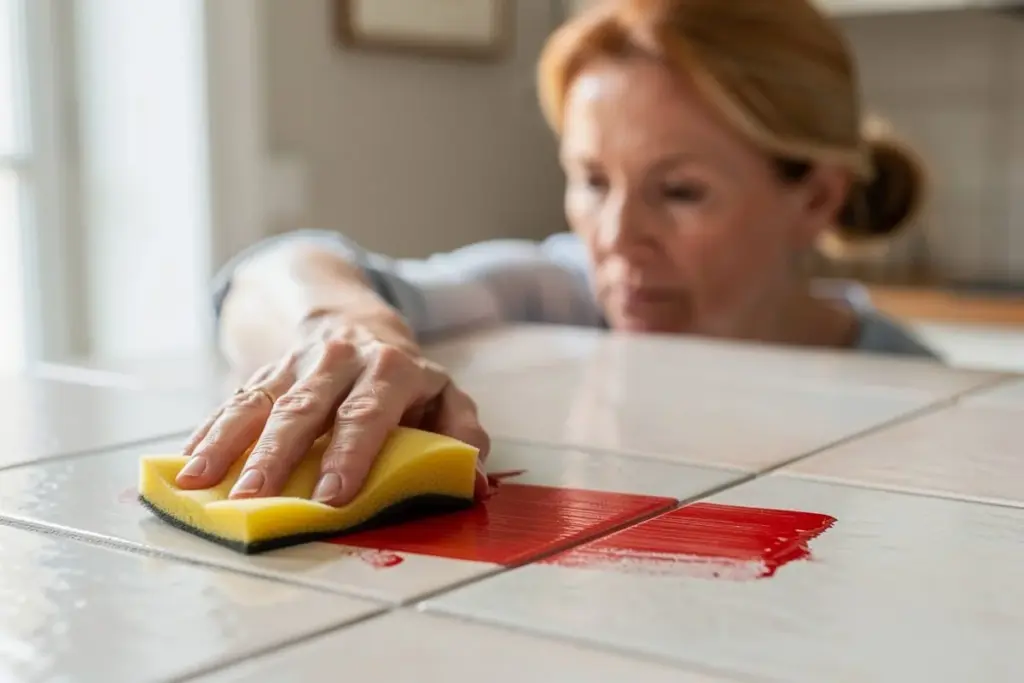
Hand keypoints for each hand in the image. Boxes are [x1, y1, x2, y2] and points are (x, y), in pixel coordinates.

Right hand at [174, 315, 489, 504]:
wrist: (358, 322)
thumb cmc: (408, 381)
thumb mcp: (446, 397)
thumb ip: (462, 436)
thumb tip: (473, 479)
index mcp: (391, 367)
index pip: (367, 413)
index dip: (350, 455)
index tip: (331, 498)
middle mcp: (339, 360)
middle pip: (304, 409)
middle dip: (277, 456)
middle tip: (253, 500)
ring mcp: (296, 363)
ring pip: (259, 403)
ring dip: (226, 445)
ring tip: (198, 483)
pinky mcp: (266, 373)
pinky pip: (234, 401)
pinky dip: (209, 433)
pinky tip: (186, 463)